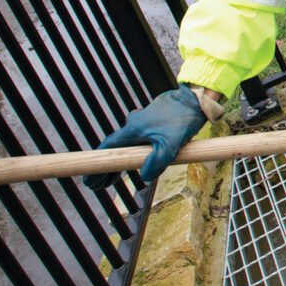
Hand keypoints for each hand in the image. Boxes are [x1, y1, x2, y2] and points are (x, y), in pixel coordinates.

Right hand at [84, 85, 211, 189]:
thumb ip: (156, 162)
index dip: (97, 166)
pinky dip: (131, 155)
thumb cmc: (182, 119)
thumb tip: (144, 175)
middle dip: (106, 169)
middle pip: (114, 150)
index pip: (107, 149)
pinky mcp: (153, 124)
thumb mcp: (170, 144)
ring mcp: (143, 124)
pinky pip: (137, 143)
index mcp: (132, 130)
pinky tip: (133, 165)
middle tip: (98, 186)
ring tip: (111, 181)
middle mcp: (134, 126)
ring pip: (125, 147)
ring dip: (118, 164)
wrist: (195, 99)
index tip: (90, 180)